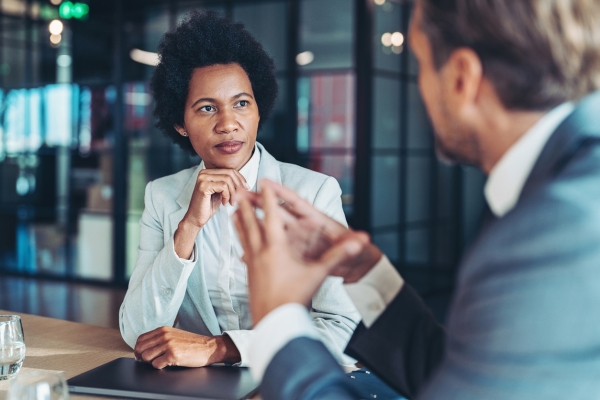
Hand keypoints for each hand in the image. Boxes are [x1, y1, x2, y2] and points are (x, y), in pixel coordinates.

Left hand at [133, 326, 240, 368]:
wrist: (209, 347)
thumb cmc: (193, 343)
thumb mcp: (175, 335)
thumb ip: (161, 338)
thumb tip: (144, 349)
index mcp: (163, 330)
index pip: (140, 339)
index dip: (138, 349)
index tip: (141, 355)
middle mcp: (164, 335)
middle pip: (140, 348)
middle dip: (142, 357)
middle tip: (149, 361)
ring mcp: (168, 345)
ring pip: (146, 357)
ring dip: (150, 362)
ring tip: (160, 362)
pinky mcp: (173, 355)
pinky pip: (156, 365)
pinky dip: (159, 367)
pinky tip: (168, 364)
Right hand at [185, 168, 248, 228]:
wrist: (196, 218)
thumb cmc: (209, 206)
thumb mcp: (221, 192)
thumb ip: (229, 184)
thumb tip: (244, 182)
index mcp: (208, 172)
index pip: (230, 170)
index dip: (240, 179)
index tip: (247, 188)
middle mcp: (204, 173)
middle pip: (229, 173)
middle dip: (238, 186)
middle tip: (241, 197)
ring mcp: (203, 178)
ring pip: (227, 180)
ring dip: (233, 193)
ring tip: (231, 202)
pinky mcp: (203, 186)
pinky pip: (223, 186)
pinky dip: (227, 195)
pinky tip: (224, 203)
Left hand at [233, 181, 369, 324]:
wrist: (274, 322)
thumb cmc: (295, 297)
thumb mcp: (318, 275)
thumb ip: (338, 256)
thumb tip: (359, 243)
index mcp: (276, 248)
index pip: (272, 216)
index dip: (269, 198)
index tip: (262, 183)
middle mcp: (260, 252)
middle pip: (251, 223)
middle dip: (246, 206)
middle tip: (239, 191)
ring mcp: (252, 263)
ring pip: (243, 236)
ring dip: (239, 221)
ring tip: (233, 211)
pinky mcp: (249, 274)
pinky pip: (243, 251)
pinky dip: (240, 241)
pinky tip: (240, 243)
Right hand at [243, 180, 381, 282]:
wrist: (356, 265)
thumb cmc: (356, 251)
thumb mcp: (354, 248)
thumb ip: (354, 244)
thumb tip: (366, 239)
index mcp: (317, 221)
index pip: (296, 203)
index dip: (281, 192)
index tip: (265, 182)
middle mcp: (305, 227)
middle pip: (279, 212)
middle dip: (261, 202)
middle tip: (242, 192)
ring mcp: (298, 239)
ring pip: (272, 227)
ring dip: (255, 220)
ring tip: (235, 214)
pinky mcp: (295, 252)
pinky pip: (275, 247)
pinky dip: (261, 247)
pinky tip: (243, 250)